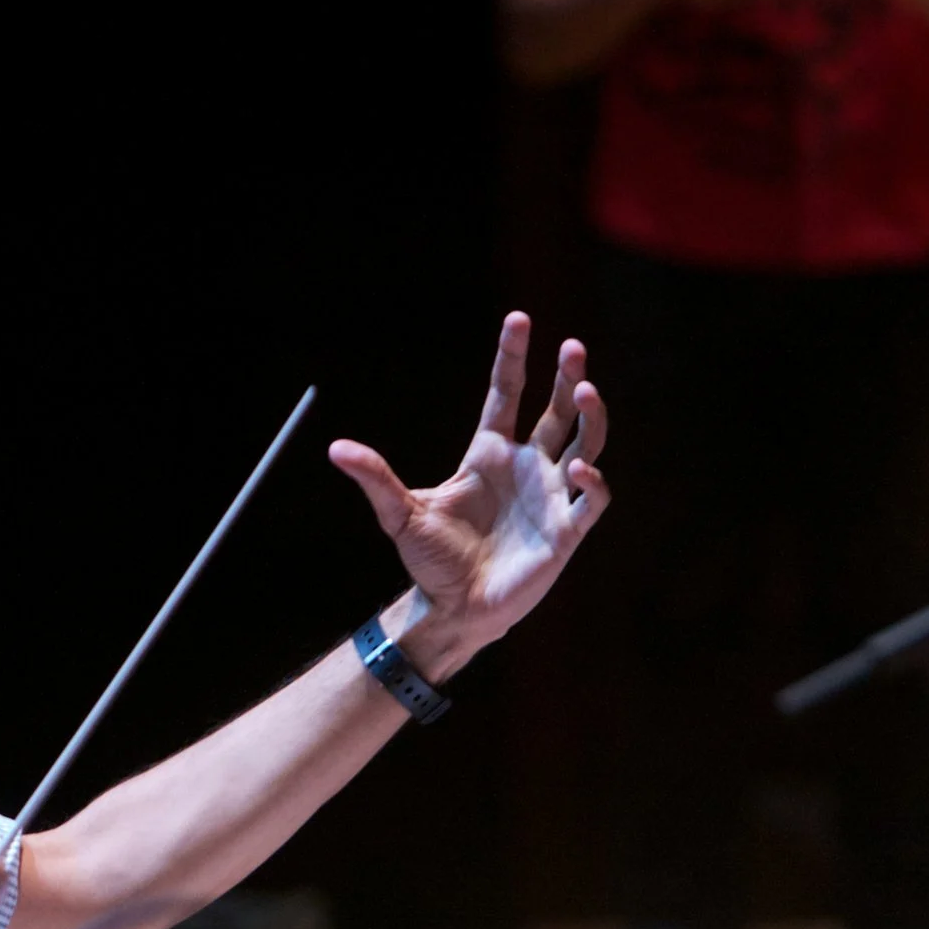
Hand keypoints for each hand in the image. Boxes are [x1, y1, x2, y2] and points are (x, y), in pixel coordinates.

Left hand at [328, 313, 611, 671]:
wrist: (452, 610)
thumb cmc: (431, 561)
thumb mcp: (400, 514)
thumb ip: (377, 478)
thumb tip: (335, 448)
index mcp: (489, 453)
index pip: (506, 393)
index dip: (515, 357)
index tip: (519, 319)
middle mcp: (526, 466)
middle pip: (555, 410)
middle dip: (567, 377)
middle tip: (573, 348)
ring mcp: (550, 495)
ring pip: (584, 441)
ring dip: (589, 416)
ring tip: (583, 390)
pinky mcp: (566, 530)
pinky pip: (591, 499)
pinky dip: (593, 481)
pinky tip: (579, 468)